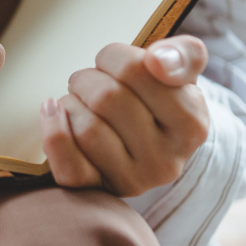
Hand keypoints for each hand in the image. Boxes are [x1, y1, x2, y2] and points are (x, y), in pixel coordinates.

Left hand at [38, 35, 209, 196]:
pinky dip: (53, 132)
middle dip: (88, 78)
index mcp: (192, 124)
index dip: (114, 56)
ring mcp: (134, 181)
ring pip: (85, 128)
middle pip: (106, 98)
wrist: (150, 144)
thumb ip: (182, 54)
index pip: (136, 70)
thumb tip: (157, 61)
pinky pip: (67, 165)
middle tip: (91, 80)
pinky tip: (53, 111)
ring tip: (80, 100)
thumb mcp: (181, 72)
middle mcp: (167, 160)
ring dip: (71, 102)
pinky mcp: (100, 191)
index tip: (114, 61)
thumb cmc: (160, 99)